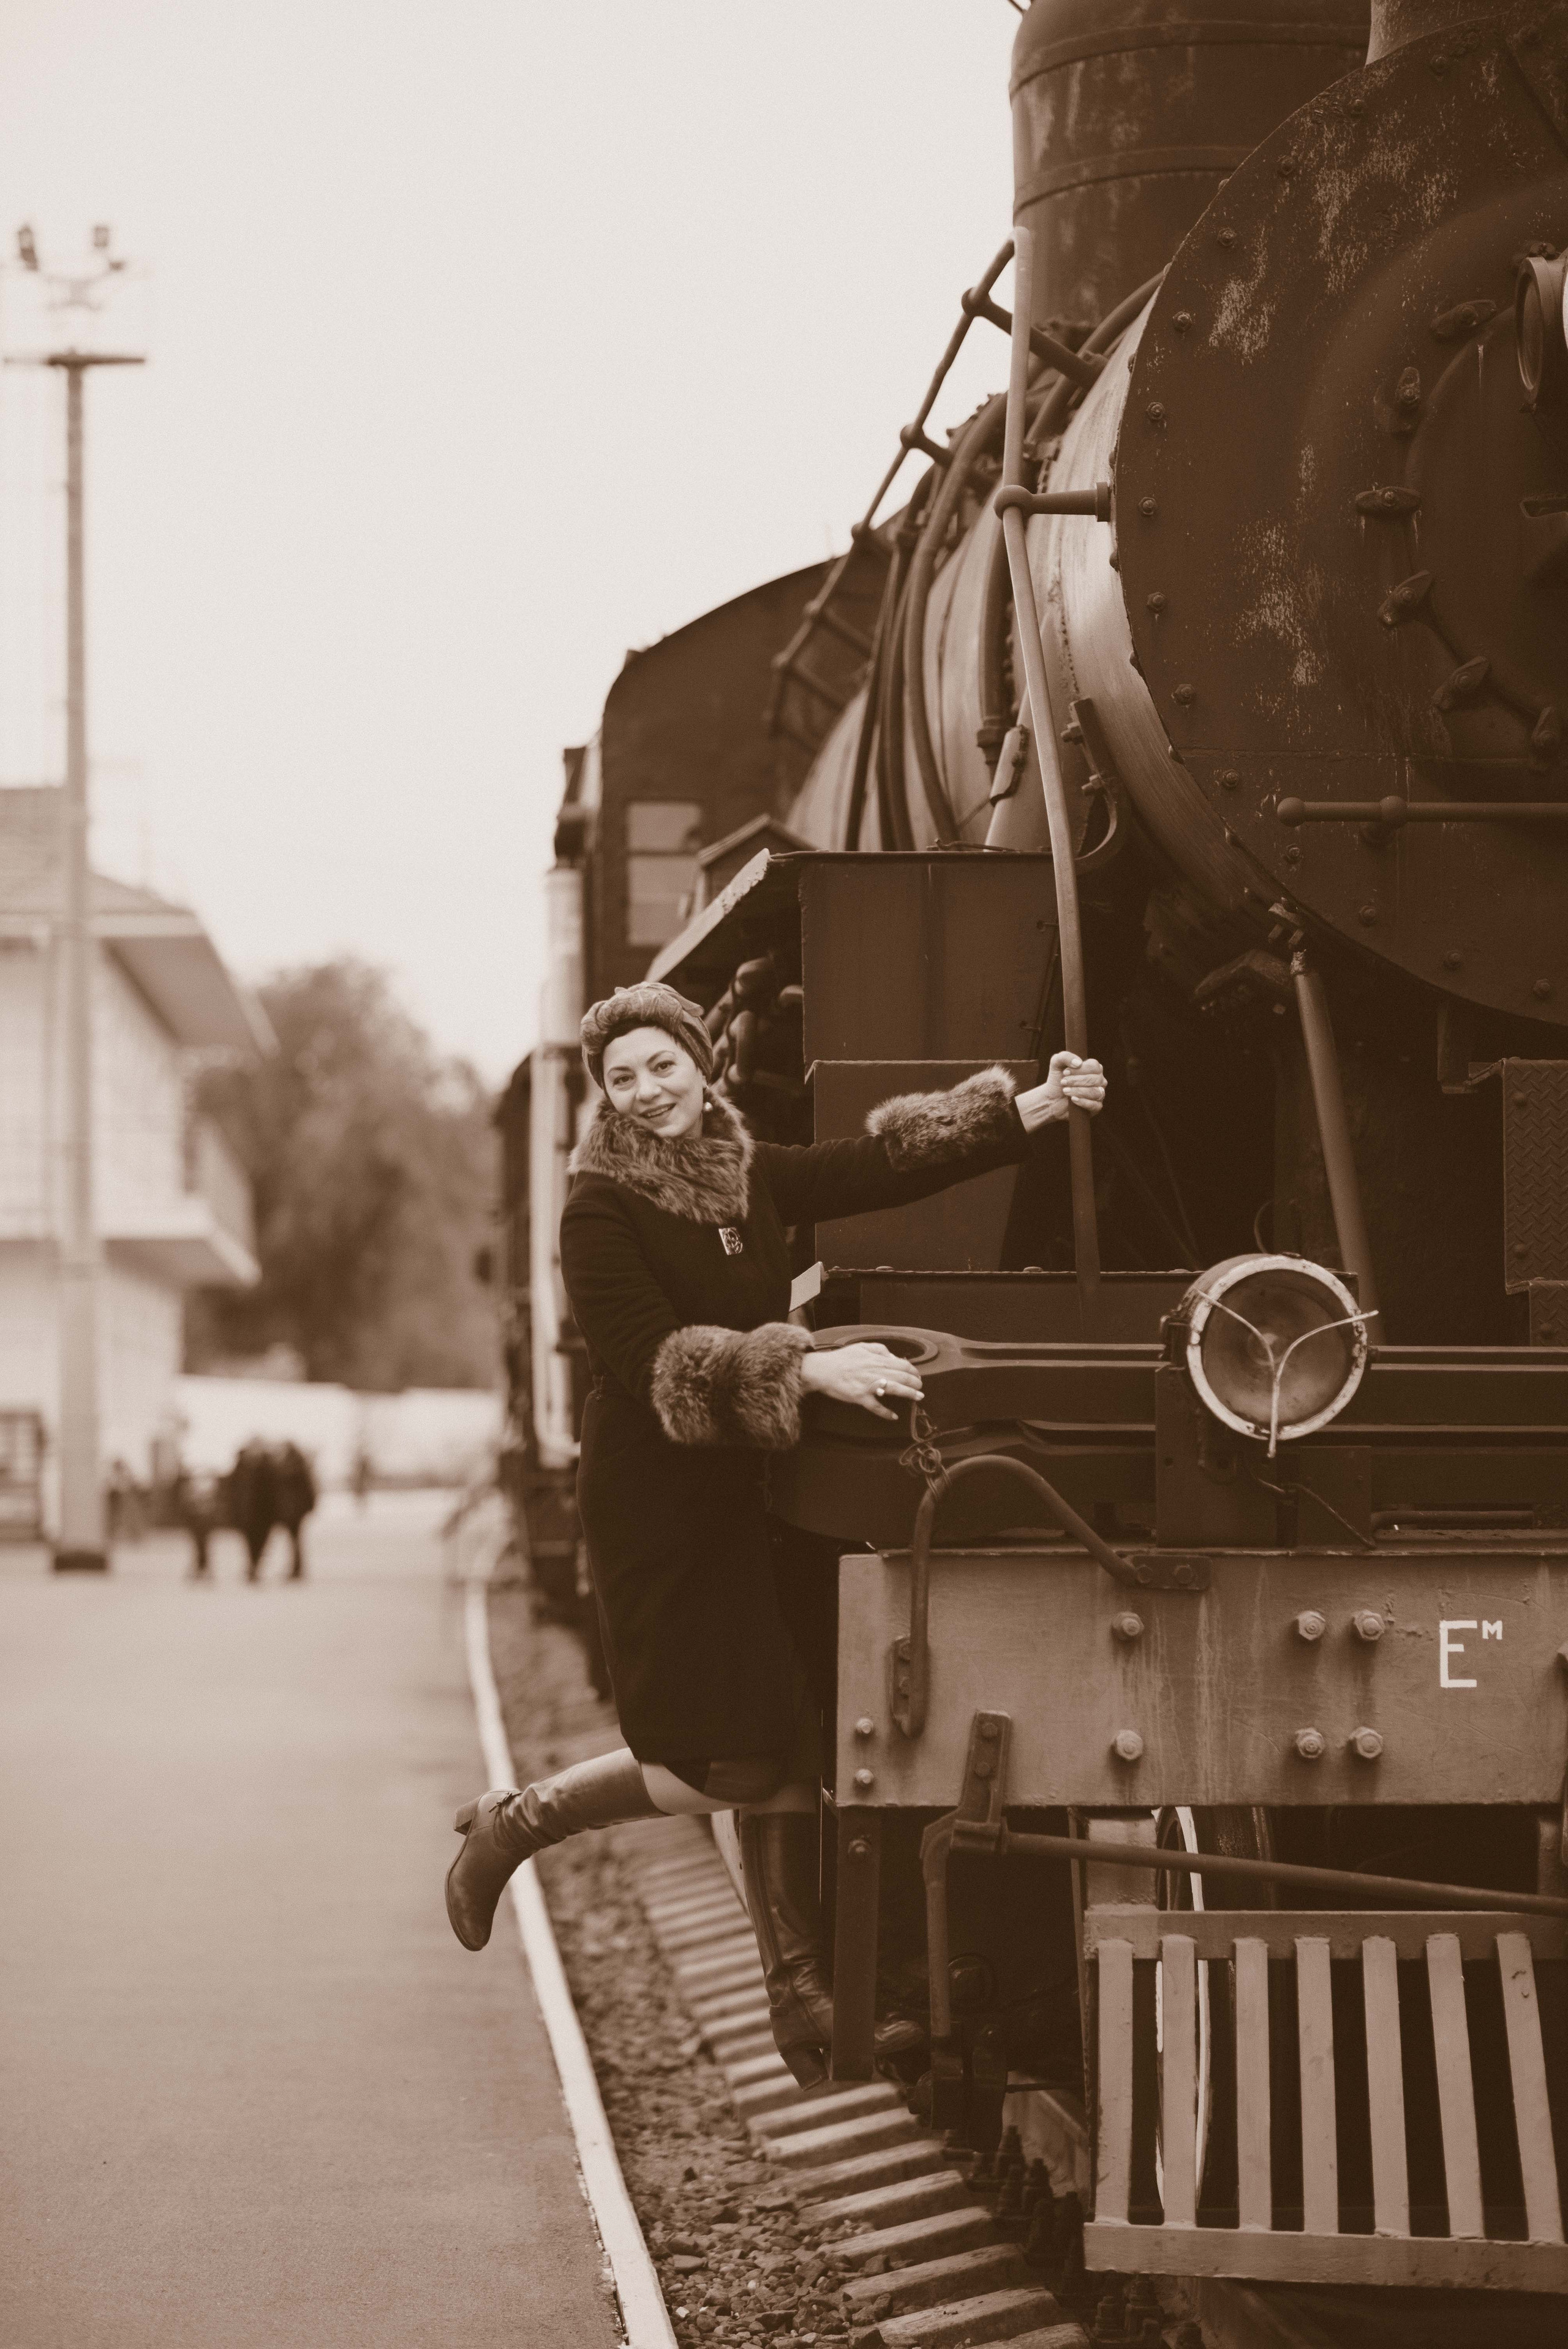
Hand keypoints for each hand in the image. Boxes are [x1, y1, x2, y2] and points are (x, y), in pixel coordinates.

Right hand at [800, 1341, 923, 1421]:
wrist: (823, 1370)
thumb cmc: (842, 1359)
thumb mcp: (862, 1347)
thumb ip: (880, 1350)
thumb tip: (894, 1358)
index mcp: (877, 1359)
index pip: (902, 1365)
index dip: (913, 1371)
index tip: (917, 1375)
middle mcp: (875, 1372)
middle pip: (902, 1377)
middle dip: (915, 1383)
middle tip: (921, 1388)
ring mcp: (869, 1385)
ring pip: (894, 1390)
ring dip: (909, 1394)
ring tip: (918, 1398)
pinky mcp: (861, 1398)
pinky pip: (876, 1407)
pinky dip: (886, 1413)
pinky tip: (894, 1417)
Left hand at [1016, 1051, 1106, 1127]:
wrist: (1052, 1098)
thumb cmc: (1057, 1078)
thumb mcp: (1056, 1063)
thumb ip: (1065, 1057)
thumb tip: (1078, 1063)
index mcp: (1093, 1068)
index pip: (1094, 1066)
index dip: (1080, 1070)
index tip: (1065, 1072)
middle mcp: (1099, 1080)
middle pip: (1095, 1079)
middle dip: (1077, 1081)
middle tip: (1063, 1082)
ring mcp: (1099, 1094)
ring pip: (1096, 1092)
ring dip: (1079, 1091)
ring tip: (1065, 1091)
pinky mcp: (1095, 1107)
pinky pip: (1095, 1105)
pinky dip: (1084, 1102)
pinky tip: (1073, 1099)